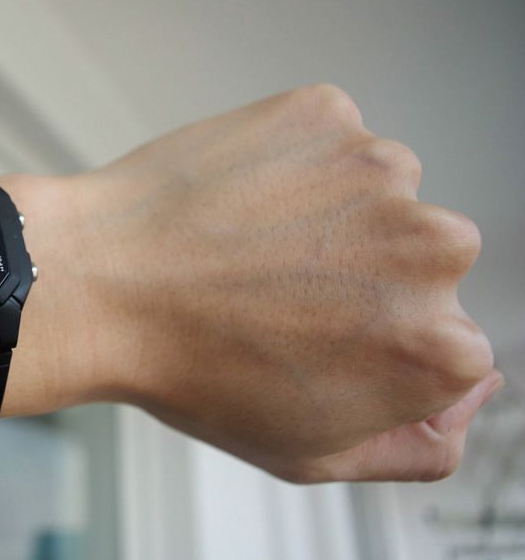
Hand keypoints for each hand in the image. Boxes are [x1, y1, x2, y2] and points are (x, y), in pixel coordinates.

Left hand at [20, 84, 499, 481]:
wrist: (100, 284)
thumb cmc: (192, 372)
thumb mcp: (311, 452)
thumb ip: (417, 444)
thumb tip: (467, 393)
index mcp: (440, 347)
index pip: (445, 343)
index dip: (374, 346)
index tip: (317, 342)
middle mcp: (431, 250)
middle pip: (421, 261)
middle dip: (365, 277)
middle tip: (277, 295)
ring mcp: (378, 171)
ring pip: (377, 194)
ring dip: (329, 215)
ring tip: (248, 249)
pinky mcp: (324, 114)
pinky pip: (328, 143)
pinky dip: (293, 165)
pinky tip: (238, 202)